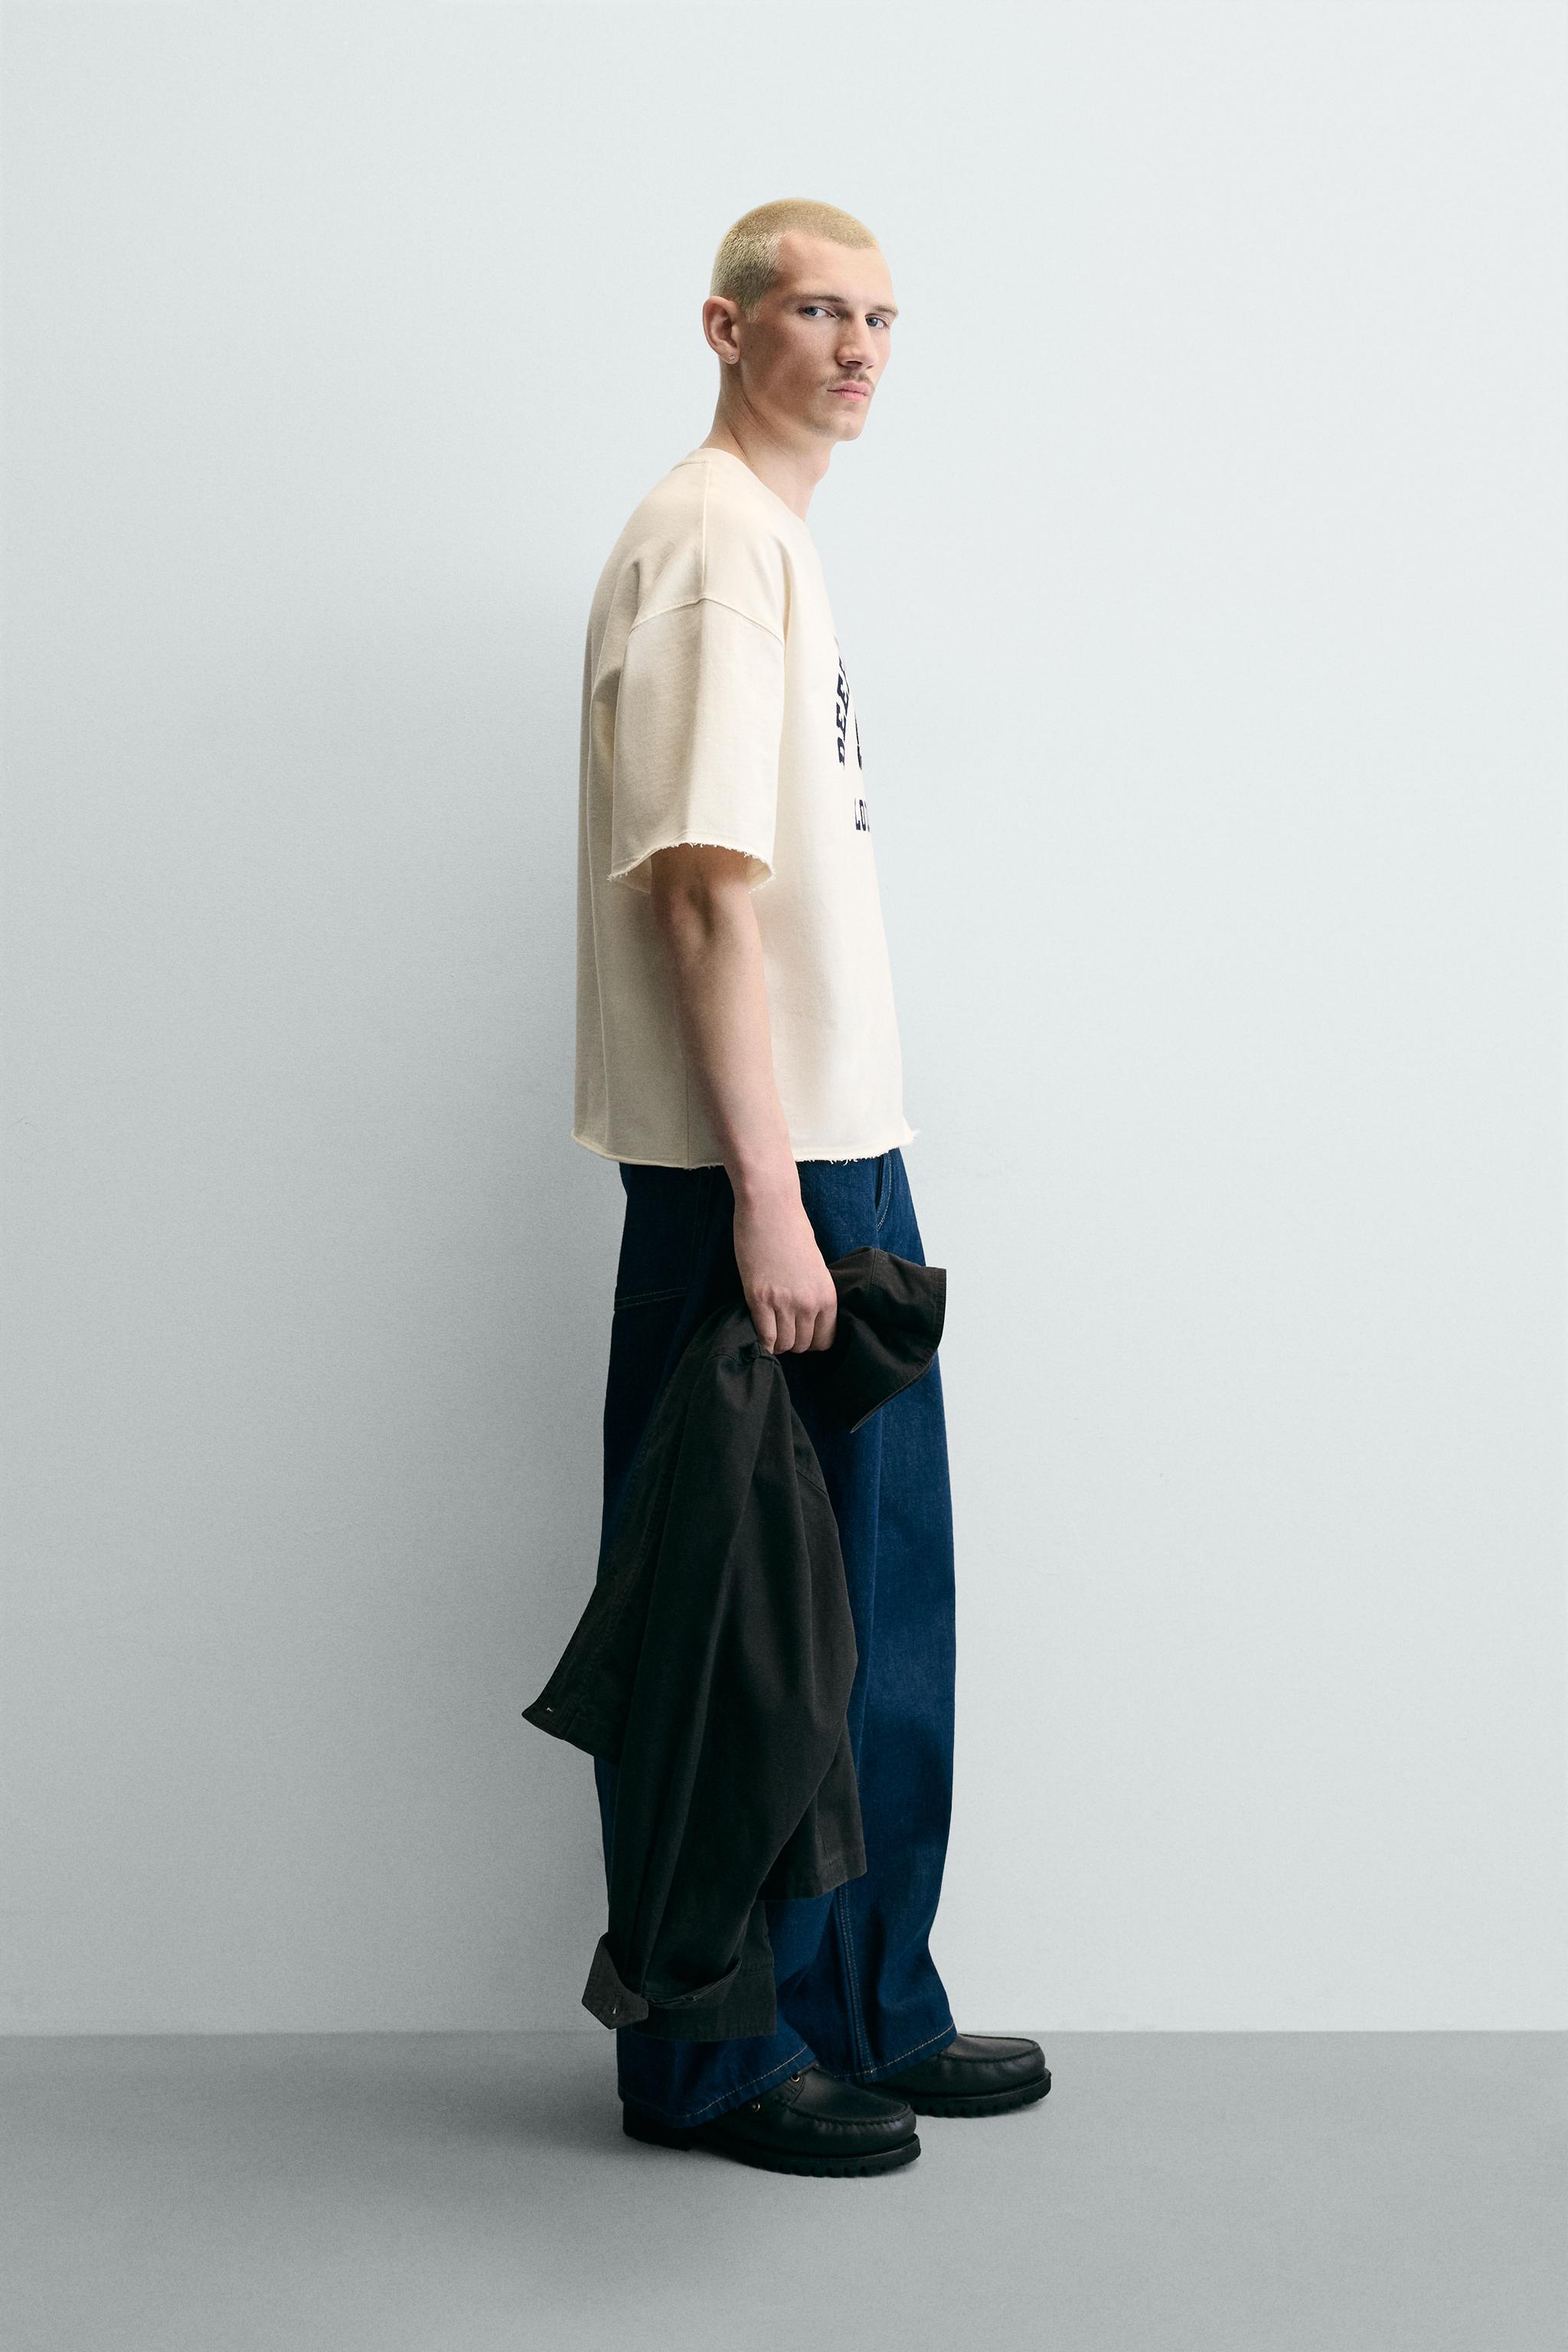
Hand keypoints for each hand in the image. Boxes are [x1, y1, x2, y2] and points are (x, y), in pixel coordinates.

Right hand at [732, 1179, 838, 1353]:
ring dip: (775, 1342)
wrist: (771, 1208)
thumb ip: (813, 1293)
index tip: (799, 1333)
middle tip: (781, 1328)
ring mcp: (784, 1302)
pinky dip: (761, 1339)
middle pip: (803, 1345)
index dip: (811, 1341)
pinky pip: (764, 1336)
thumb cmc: (792, 1230)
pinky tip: (757, 1329)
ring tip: (769, 1327)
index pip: (825, 1340)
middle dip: (792, 1341)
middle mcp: (809, 1303)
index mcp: (827, 1295)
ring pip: (783, 1345)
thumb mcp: (815, 1267)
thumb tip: (805, 1317)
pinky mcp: (758, 1298)